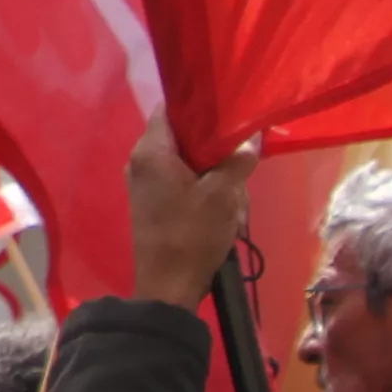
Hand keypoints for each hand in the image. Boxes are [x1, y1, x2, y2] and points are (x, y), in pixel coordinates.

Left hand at [123, 118, 256, 309]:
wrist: (167, 287)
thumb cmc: (192, 235)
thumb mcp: (223, 195)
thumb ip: (238, 160)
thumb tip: (251, 137)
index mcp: (150, 150)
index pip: (171, 107)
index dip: (200, 104)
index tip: (228, 105)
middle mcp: (140, 160)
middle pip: (180, 134)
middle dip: (211, 141)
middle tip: (240, 147)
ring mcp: (143, 183)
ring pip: (183, 159)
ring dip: (210, 167)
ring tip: (236, 177)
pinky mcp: (151, 202)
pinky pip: (178, 179)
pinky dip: (200, 183)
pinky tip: (223, 197)